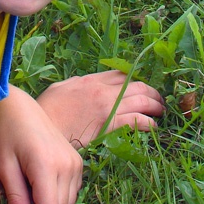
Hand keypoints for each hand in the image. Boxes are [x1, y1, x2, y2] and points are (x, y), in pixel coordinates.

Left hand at [0, 86, 83, 203]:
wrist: (20, 107)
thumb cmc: (6, 134)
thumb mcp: (4, 165)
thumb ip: (14, 195)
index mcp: (46, 163)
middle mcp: (67, 164)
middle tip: (22, 202)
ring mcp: (75, 162)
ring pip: (69, 203)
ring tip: (30, 191)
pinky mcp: (78, 161)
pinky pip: (73, 191)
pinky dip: (59, 195)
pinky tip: (41, 184)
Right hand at [37, 71, 164, 148]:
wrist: (43, 129)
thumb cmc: (47, 111)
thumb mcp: (60, 89)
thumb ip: (75, 85)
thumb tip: (84, 85)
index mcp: (89, 80)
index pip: (120, 74)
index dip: (135, 80)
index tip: (141, 88)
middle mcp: (101, 90)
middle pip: (136, 85)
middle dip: (152, 92)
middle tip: (158, 101)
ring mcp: (107, 106)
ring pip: (141, 100)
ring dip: (155, 106)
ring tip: (160, 112)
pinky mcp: (110, 124)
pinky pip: (137, 120)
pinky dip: (149, 122)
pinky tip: (154, 127)